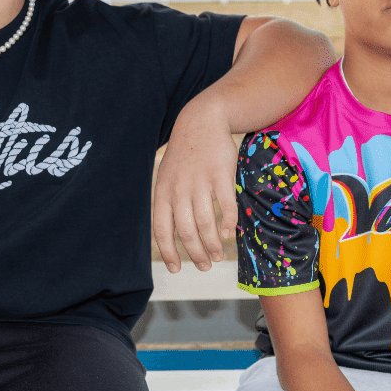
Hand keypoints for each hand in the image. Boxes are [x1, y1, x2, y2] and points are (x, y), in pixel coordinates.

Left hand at [152, 92, 237, 271]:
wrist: (201, 121)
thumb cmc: (185, 155)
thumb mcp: (168, 178)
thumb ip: (170, 204)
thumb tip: (176, 236)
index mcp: (163, 192)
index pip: (162, 230)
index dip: (169, 252)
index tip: (177, 269)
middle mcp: (179, 190)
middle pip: (187, 232)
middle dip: (196, 254)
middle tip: (205, 266)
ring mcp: (200, 182)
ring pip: (205, 224)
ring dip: (212, 244)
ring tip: (218, 255)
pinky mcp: (220, 175)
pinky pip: (225, 206)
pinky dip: (227, 223)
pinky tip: (228, 233)